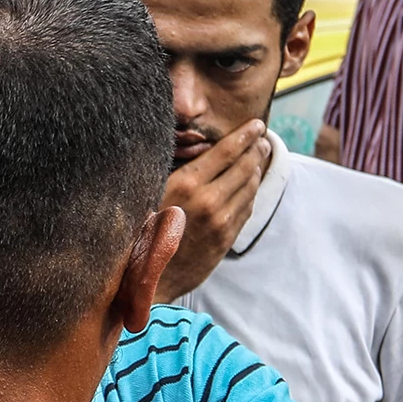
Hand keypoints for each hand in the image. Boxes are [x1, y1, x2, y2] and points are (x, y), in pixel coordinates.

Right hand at [154, 123, 273, 302]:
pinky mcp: (226, 239)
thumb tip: (196, 151)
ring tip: (259, 157)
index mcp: (187, 184)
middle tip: (263, 139)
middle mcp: (208, 200)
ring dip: (257, 169)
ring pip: (249, 187)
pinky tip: (250, 185)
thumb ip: (175, 173)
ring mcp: (221, 222)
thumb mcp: (150, 193)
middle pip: (244, 166)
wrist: (144, 278)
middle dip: (257, 149)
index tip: (257, 124)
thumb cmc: (139, 231)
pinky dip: (251, 193)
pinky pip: (246, 209)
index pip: (226, 151)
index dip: (245, 135)